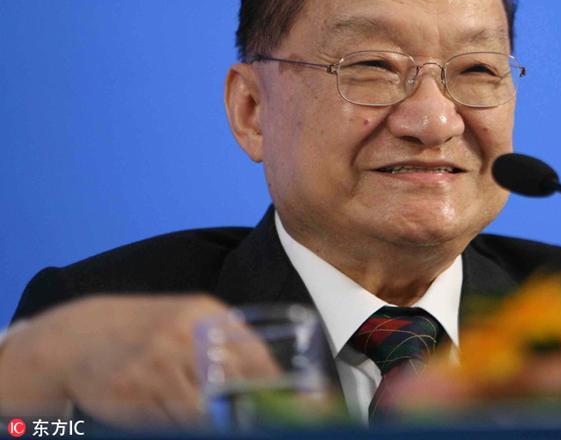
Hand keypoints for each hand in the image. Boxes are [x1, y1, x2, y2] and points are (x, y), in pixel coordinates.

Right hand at [0, 294, 275, 428]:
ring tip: (225, 423)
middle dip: (254, 410)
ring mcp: (159, 362)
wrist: (80, 336)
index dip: (277, 385)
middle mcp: (186, 335)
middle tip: (264, 421)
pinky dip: (185, 427)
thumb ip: (227, 343)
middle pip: (235, 385)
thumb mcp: (190, 322)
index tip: (300, 404)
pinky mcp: (136, 390)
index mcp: (206, 315)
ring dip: (218, 424)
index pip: (255, 354)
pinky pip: (175, 422)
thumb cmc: (149, 332)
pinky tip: (187, 422)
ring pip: (205, 411)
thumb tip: (274, 377)